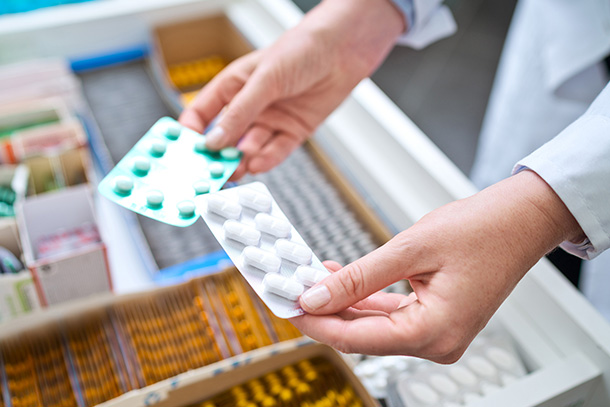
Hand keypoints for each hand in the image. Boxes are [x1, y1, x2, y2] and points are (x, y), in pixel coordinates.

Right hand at [179, 0, 404, 178]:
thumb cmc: (301, 50)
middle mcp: (250, 106)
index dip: (192, 132)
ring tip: (233, 171)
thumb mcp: (264, 80)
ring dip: (240, 161)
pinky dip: (267, 160)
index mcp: (233, 87)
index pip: (202, 113)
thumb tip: (213, 141)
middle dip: (216, 155)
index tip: (185, 151)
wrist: (343, 51)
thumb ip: (239, 112)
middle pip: (225, 137)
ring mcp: (271, 120)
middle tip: (208, 173)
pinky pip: (276, 151)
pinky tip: (257, 165)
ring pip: (249, 148)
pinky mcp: (293, 131)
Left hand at [291, 171, 583, 362]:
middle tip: (293, 289)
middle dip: (325, 311)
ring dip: (341, 302)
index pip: (357, 339)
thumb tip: (318, 296)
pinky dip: (363, 298)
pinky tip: (340, 278)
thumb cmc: (481, 230)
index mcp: (434, 333)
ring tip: (311, 278)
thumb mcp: (410, 250)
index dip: (316, 323)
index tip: (288, 306)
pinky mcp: (435, 318)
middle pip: (362, 335)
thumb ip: (359, 278)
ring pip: (373, 325)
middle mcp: (437, 342)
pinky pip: (389, 314)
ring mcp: (437, 332)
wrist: (520, 219)